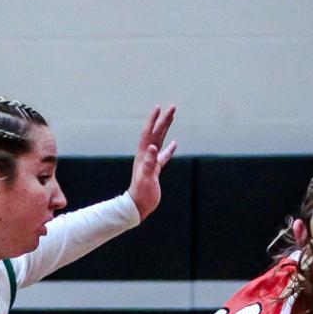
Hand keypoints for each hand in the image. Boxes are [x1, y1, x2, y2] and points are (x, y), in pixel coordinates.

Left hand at [126, 104, 177, 219]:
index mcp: (143, 155)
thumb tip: (153, 147)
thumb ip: (150, 163)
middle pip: (156, 133)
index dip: (153, 120)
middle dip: (164, 120)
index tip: (159, 107)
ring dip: (166, 129)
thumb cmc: (141, 193)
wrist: (138, 206)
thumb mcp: (147, 177)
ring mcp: (151, 162)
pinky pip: (164, 156)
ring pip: (160, 141)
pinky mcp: (156, 170)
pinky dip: (169, 148)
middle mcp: (146, 155)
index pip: (148, 133)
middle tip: (173, 107)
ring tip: (172, 117)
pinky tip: (174, 143)